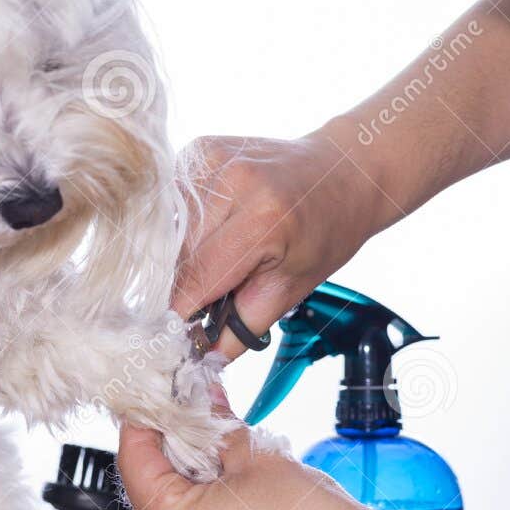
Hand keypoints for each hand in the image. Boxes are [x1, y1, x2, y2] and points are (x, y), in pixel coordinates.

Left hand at [115, 418, 366, 509]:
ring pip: (172, 498)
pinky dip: (204, 490)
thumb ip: (215, 421)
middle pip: (149, 478)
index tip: (158, 388)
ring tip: (217, 431)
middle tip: (192, 401)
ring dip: (190, 462)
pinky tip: (228, 465)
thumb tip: (199, 394)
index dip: (145, 415)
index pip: (132, 455)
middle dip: (171, 436)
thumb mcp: (253, 455)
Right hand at [174, 133, 387, 356]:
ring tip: (215, 259)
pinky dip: (181, 226)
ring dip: (177, 256)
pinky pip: (171, 202)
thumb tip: (200, 361)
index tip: (170, 339)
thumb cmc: (326, 230)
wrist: (343, 170)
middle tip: (203, 300)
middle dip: (181, 287)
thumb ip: (242, 328)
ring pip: (167, 230)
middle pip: (175, 256)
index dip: (178, 314)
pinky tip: (211, 226)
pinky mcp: (199, 148)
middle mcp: (231, 181)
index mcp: (263, 219)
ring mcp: (211, 159)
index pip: (196, 280)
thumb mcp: (293, 288)